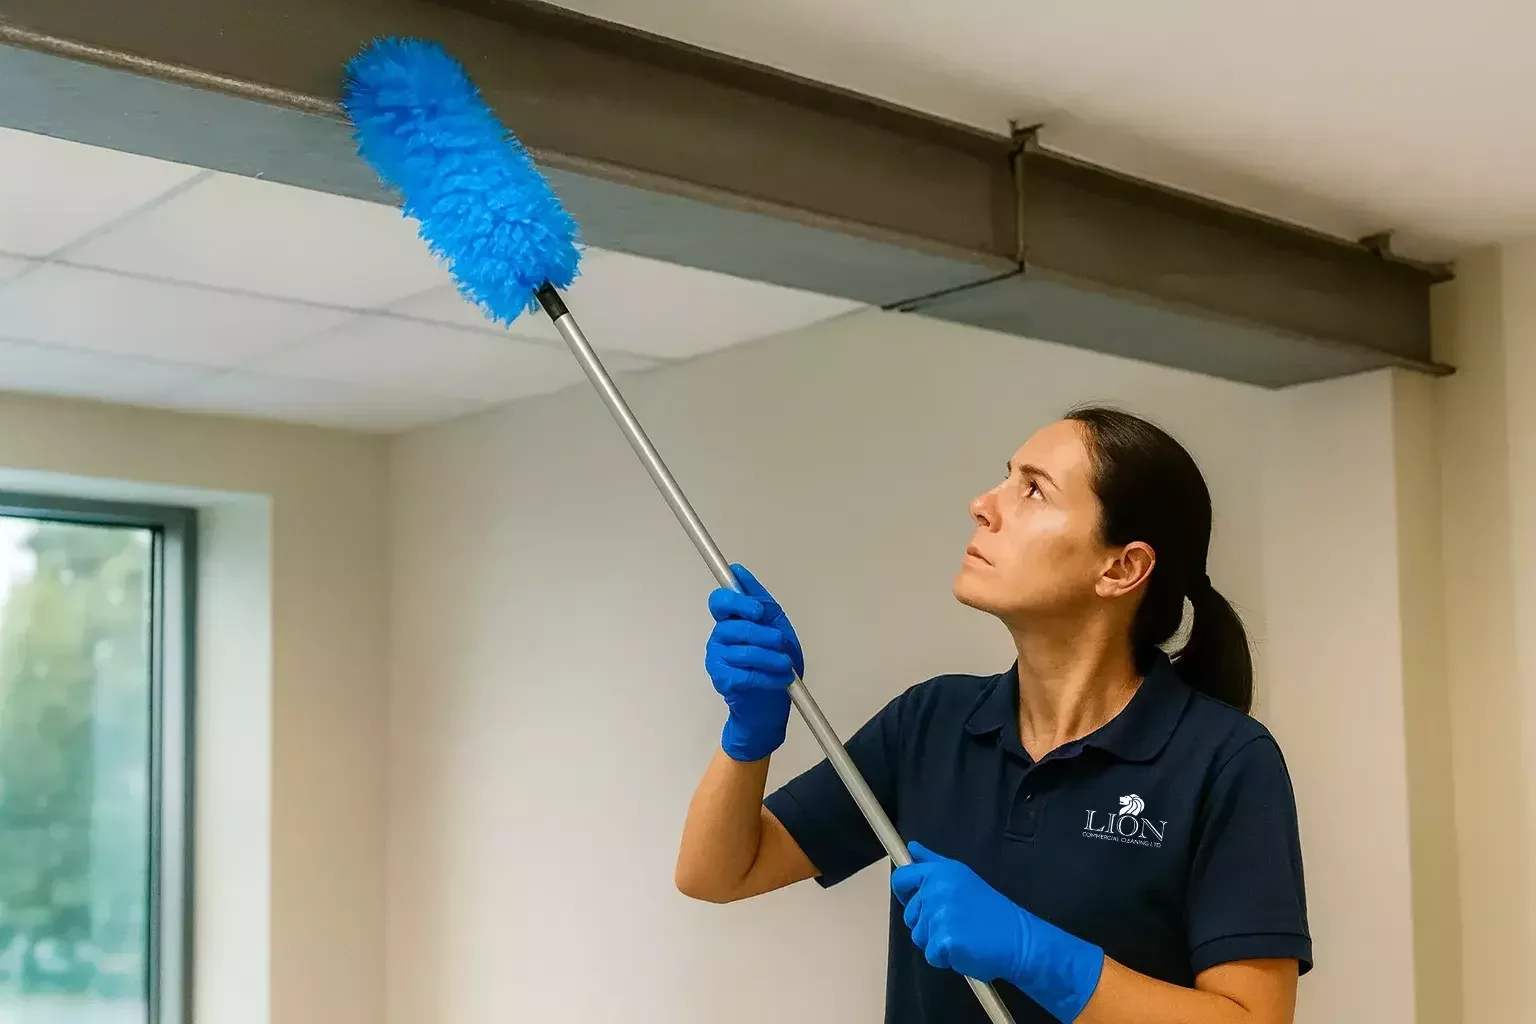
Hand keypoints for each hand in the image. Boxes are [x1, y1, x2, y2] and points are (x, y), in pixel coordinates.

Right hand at [705, 564, 803, 761]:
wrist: (771, 706)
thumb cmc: (773, 664)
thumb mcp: (775, 626)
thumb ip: (759, 601)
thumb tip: (739, 570)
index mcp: (730, 622)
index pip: (720, 601)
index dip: (737, 602)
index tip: (758, 611)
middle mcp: (719, 639)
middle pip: (735, 626)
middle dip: (764, 634)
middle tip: (780, 643)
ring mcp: (718, 660)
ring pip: (744, 651)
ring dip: (772, 658)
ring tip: (786, 665)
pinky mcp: (723, 681)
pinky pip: (746, 674)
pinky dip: (769, 676)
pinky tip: (779, 679)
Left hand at [892, 841, 1103, 1022]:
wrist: (1018, 940)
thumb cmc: (990, 910)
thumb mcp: (962, 877)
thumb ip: (932, 862)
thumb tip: (911, 848)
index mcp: (940, 872)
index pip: (901, 879)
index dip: (905, 894)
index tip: (919, 903)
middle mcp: (936, 889)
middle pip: (909, 915)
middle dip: (927, 924)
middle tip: (956, 923)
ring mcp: (939, 915)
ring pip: (919, 936)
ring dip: (936, 942)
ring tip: (962, 935)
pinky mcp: (943, 940)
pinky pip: (930, 955)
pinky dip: (944, 958)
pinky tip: (964, 949)